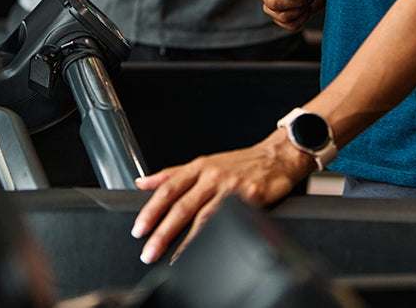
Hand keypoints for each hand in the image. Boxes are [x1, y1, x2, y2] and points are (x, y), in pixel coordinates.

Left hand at [131, 135, 312, 263]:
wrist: (276, 158)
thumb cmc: (240, 164)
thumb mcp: (204, 163)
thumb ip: (172, 175)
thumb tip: (143, 182)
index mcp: (199, 168)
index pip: (168, 189)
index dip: (151, 210)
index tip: (138, 229)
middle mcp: (213, 176)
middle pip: (183, 206)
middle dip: (163, 232)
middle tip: (148, 251)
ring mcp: (232, 188)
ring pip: (204, 217)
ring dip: (186, 242)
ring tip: (172, 259)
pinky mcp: (251, 199)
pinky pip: (230, 222)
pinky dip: (217, 237)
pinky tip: (209, 251)